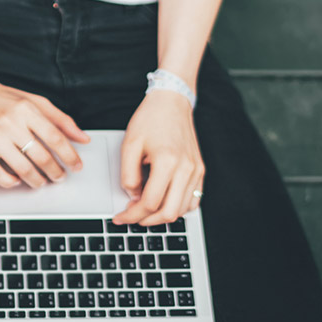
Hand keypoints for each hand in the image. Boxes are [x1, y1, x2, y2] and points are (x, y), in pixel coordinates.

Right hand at [0, 75, 90, 187]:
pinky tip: (16, 180)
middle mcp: (10, 123)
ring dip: (36, 180)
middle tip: (59, 177)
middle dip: (55, 172)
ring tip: (41, 182)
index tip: (77, 166)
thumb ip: (61, 119)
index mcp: (26, 110)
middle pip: (41, 156)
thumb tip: (83, 138)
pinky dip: (10, 181)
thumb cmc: (2, 98)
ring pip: (21, 168)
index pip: (55, 137)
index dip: (70, 156)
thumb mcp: (35, 102)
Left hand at [113, 90, 203, 225]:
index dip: (132, 215)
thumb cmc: (150, 118)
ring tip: (145, 210)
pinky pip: (193, 201)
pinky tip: (163, 202)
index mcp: (167, 162)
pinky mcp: (200, 170)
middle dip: (146, 220)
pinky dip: (178, 207)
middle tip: (131, 216)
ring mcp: (196, 171)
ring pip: (182, 210)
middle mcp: (186, 169)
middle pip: (168, 213)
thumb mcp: (130, 144)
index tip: (121, 216)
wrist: (172, 101)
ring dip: (162, 216)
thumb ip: (128, 175)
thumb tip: (133, 197)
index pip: (150, 203)